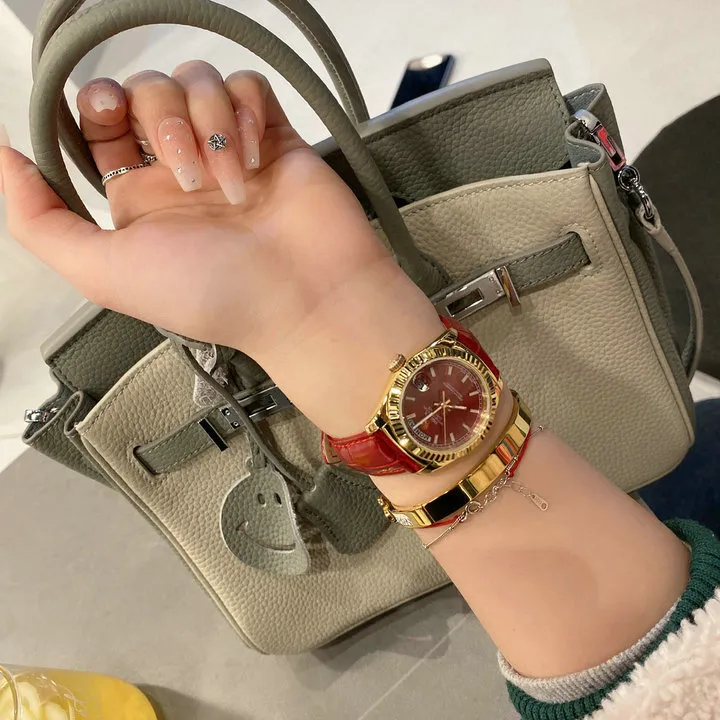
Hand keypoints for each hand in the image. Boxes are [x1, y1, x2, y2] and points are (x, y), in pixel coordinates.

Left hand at [0, 62, 442, 434]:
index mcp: (137, 198)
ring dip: (203, 124)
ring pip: (194, 81)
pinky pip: (246, 86)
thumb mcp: (105, 272)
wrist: (306, 300)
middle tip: (180, 173)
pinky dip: (243, 116)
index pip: (99, 124)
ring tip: (226, 183)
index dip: (95, 109)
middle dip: (154, 119)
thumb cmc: (213, 295)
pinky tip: (252, 161)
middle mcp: (180, 168)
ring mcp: (228, 150)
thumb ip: (38, 221)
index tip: (109, 121)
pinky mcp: (273, 136)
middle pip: (144, 90)